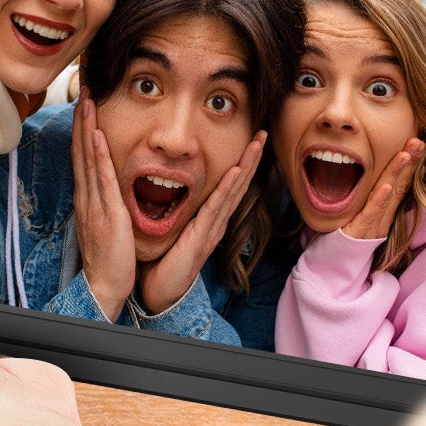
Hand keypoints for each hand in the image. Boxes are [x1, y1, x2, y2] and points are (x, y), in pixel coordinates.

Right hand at [69, 92, 136, 321]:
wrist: (102, 285)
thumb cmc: (107, 256)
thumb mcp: (101, 221)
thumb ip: (101, 200)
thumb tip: (104, 182)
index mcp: (86, 196)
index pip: (81, 153)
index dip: (81, 126)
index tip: (83, 101)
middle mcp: (86, 194)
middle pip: (81, 148)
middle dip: (81, 117)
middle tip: (84, 88)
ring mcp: (94, 203)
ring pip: (89, 158)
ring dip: (88, 127)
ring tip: (88, 100)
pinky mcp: (108, 213)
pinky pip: (103, 179)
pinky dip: (100, 156)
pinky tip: (99, 136)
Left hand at [136, 131, 265, 315]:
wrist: (163, 291)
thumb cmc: (166, 259)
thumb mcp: (176, 227)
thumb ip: (181, 209)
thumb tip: (173, 185)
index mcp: (211, 218)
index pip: (231, 185)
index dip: (243, 162)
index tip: (251, 140)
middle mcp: (217, 222)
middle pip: (239, 184)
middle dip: (252, 158)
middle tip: (263, 134)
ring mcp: (213, 229)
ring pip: (233, 191)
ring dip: (246, 166)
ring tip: (256, 144)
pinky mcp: (203, 236)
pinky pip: (216, 208)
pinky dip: (227, 189)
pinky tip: (236, 172)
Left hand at [340, 136, 423, 243]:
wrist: (337, 265)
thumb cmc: (349, 236)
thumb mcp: (363, 213)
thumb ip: (372, 197)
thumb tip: (379, 175)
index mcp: (383, 209)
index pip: (399, 182)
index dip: (409, 163)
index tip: (416, 141)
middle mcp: (383, 215)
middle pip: (398, 185)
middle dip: (409, 162)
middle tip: (418, 141)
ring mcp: (373, 223)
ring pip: (388, 196)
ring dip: (397, 174)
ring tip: (406, 156)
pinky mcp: (360, 231)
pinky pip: (370, 214)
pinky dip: (380, 200)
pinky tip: (386, 187)